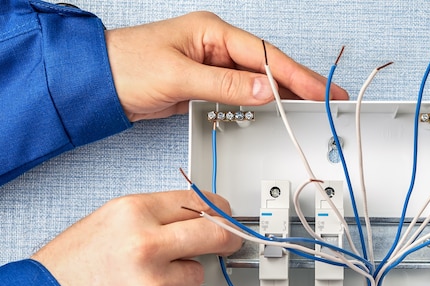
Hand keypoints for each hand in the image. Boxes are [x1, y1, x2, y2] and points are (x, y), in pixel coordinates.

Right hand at [32, 190, 241, 285]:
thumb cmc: (66, 270)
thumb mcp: (106, 224)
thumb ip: (152, 218)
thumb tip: (195, 218)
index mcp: (131, 213)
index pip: (195, 201)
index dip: (217, 208)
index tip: (225, 214)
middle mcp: (145, 245)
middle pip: (212, 234)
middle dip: (226, 237)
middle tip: (229, 241)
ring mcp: (151, 284)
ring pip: (195, 275)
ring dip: (179, 279)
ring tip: (142, 282)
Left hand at [105, 12, 349, 120]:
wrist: (98, 83)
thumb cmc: (128, 67)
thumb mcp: (179, 75)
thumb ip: (224, 83)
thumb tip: (265, 89)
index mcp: (213, 32)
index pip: (265, 55)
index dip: (297, 75)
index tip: (321, 91)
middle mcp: (217, 46)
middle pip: (269, 65)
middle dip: (301, 83)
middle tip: (331, 98)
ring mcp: (213, 65)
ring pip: (259, 80)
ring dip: (286, 95)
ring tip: (314, 107)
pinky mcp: (207, 83)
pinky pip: (243, 92)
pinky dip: (263, 102)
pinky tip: (279, 109)